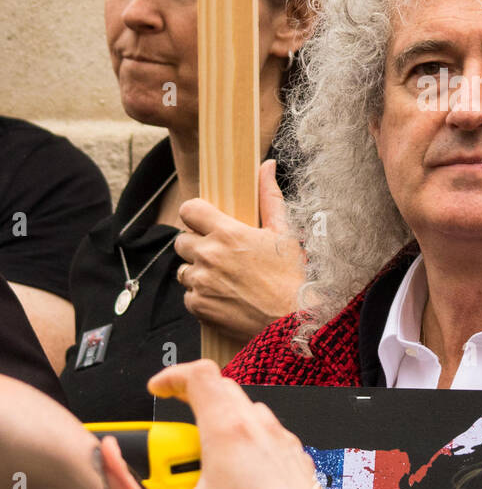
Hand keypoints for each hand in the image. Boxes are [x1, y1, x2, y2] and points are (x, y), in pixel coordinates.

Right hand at [147, 361, 372, 488]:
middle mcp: (257, 425)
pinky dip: (245, 446)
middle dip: (193, 405)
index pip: (198, 375)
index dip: (173, 376)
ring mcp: (279, 438)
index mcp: (228, 428)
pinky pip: (265, 436)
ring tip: (206, 464)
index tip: (159, 389)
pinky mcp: (293, 456)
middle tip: (178, 440)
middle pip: (221, 390)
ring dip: (221, 426)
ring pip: (245, 413)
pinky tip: (238, 479)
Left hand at [174, 161, 306, 343]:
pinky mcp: (198, 307)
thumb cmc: (293, 277)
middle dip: (198, 246)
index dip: (196, 215)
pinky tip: (226, 298)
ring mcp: (201, 283)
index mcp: (227, 233)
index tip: (206, 223)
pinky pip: (189, 296)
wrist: (293, 322)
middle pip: (182, 241)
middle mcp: (209, 255)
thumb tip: (267, 165)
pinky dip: (202, 297)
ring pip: (184, 270)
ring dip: (199, 273)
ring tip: (226, 280)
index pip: (188, 210)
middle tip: (222, 256)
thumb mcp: (284, 233)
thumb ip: (269, 197)